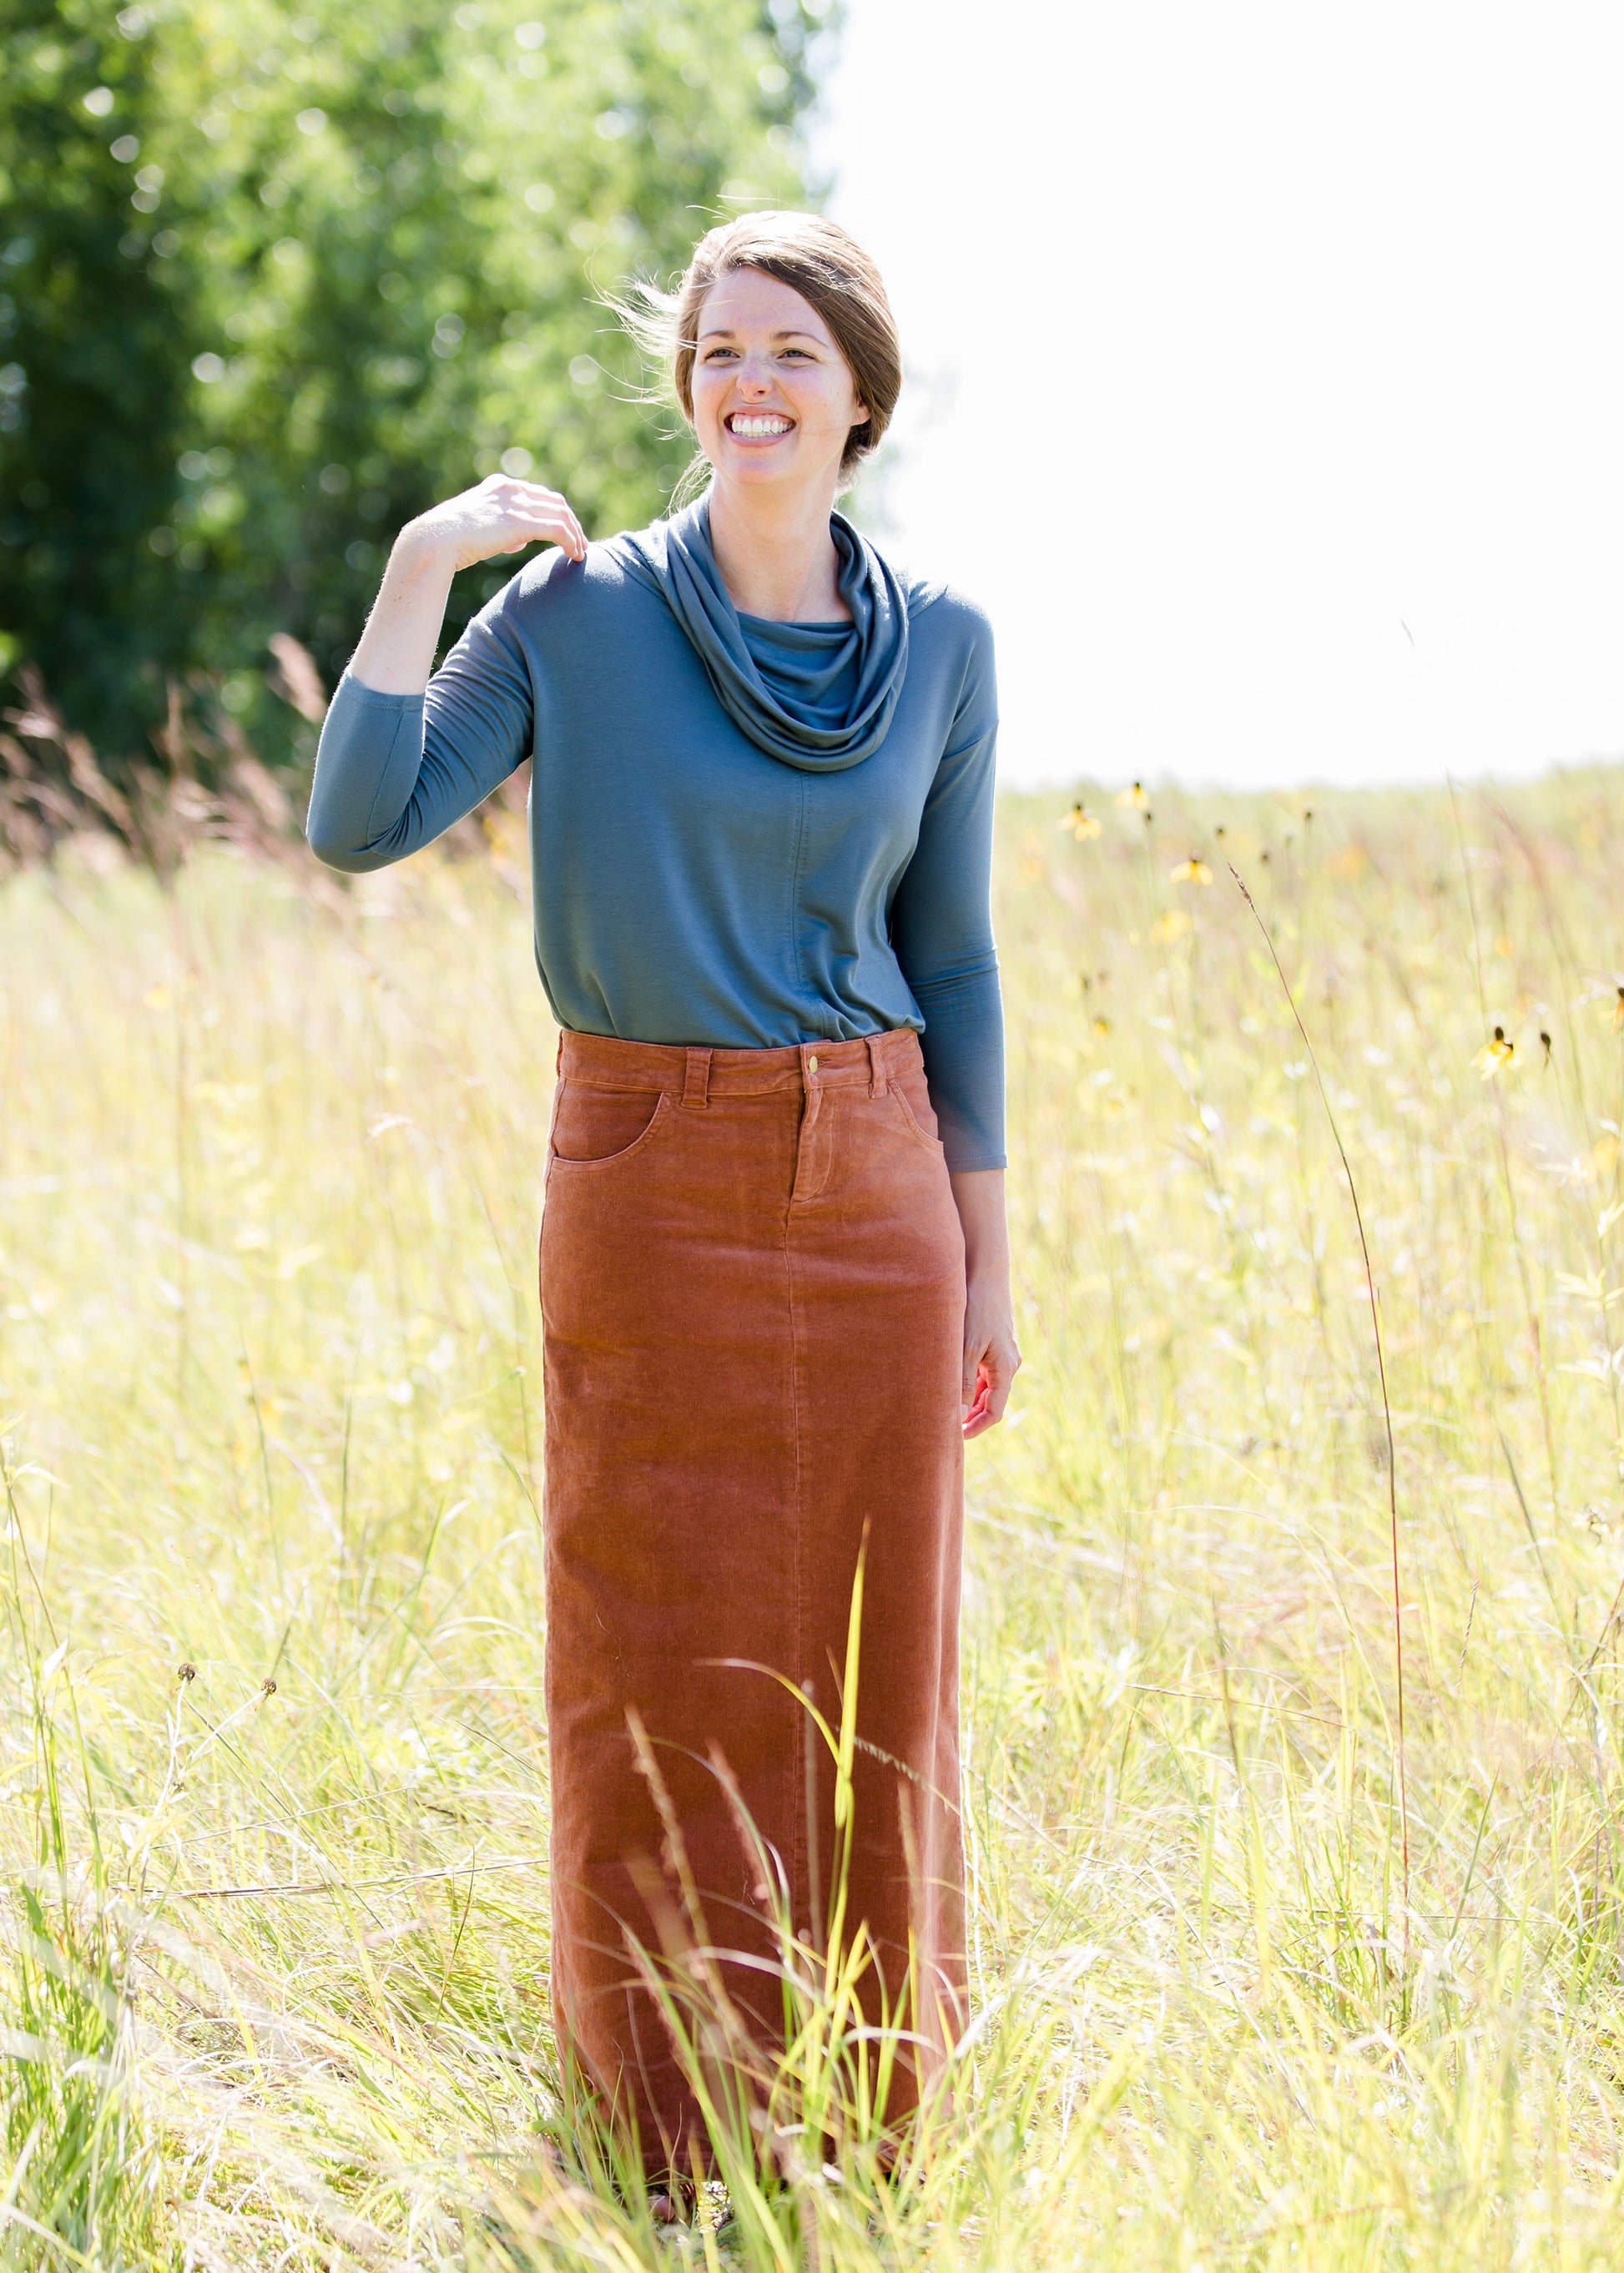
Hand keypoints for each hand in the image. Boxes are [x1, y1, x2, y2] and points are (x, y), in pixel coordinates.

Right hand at [400, 472, 586, 573]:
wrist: (434, 540)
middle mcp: (511, 490)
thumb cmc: (448, 540)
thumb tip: (518, 540)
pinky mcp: (520, 523)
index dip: (556, 513)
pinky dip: (571, 542)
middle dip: (571, 523)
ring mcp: (516, 504)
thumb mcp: (477, 527)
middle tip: (581, 543)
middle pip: (555, 502)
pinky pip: (558, 530)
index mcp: (500, 486)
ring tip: (582, 553)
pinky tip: (575, 556)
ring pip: (561, 515)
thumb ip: (500, 528)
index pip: (539, 495)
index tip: (565, 532)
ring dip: (576, 534)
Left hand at [961, 1274, 1019, 1438]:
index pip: (994, 1412)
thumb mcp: (967, 1348)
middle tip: (945, 1425)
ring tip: (942, 1403)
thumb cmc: (976, 1309)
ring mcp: (1001, 1352)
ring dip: (968, 1396)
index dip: (976, 1428)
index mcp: (1005, 1368)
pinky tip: (947, 1376)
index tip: (955, 1437)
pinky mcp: (993, 1340)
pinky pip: (982, 1368)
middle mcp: (1007, 1363)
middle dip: (971, 1415)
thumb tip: (960, 1414)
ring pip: (985, 1385)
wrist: (985, 1273)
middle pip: (990, 1400)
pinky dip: (968, 1378)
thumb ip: (964, 1382)